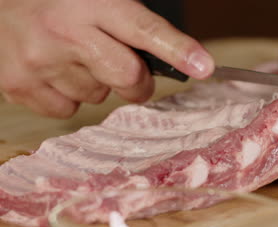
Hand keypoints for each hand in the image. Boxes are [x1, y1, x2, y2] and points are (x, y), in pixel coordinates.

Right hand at [0, 0, 213, 117]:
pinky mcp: (19, 86)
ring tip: (72, 56)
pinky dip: (68, 95)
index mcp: (92, 2)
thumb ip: (131, 24)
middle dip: (138, 82)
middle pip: (128, 77)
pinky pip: (67, 110)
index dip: (177, 49)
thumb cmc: (55, 1)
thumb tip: (181, 58)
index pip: (144, 29)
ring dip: (95, 83)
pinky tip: (53, 71)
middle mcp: (65, 31)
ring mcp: (40, 61)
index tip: (204, 67)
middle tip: (131, 72)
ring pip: (97, 97)